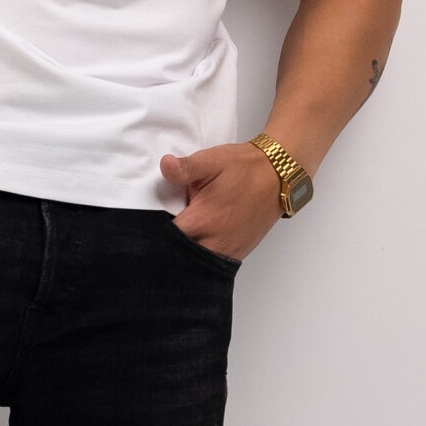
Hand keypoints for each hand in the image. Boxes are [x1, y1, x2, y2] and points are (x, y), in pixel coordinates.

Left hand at [160, 145, 280, 262]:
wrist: (279, 176)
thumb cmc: (244, 168)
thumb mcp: (212, 161)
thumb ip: (185, 168)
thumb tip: (165, 165)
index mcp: (202, 221)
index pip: (166, 240)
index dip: (154, 235)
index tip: (147, 226)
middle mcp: (214, 242)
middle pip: (179, 258)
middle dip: (168, 248)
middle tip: (161, 233)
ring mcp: (228, 251)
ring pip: (196, 264)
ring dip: (185, 254)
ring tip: (178, 239)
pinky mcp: (237, 253)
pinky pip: (212, 262)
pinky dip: (202, 256)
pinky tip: (196, 242)